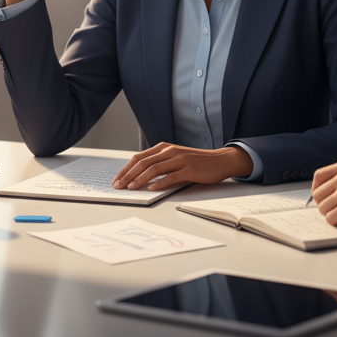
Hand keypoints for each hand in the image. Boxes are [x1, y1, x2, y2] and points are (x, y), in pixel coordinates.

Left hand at [111, 143, 253, 190]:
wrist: (219, 160)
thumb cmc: (195, 161)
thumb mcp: (175, 158)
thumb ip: (160, 163)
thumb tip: (140, 176)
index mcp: (164, 148)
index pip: (139, 157)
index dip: (126, 169)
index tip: (117, 180)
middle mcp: (169, 151)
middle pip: (143, 162)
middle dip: (128, 175)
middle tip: (118, 186)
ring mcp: (179, 159)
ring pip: (155, 168)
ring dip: (141, 179)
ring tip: (131, 188)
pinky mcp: (189, 169)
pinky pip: (171, 176)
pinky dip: (160, 183)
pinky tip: (152, 189)